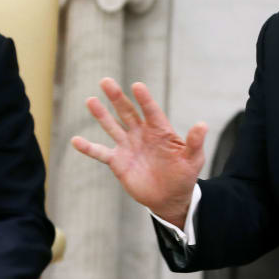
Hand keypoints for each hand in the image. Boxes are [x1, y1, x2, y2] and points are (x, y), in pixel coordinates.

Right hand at [71, 78, 206, 225]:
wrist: (170, 197)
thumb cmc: (183, 175)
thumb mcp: (193, 160)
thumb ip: (195, 143)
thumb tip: (203, 125)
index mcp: (160, 130)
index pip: (150, 111)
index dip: (144, 99)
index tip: (137, 86)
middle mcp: (141, 133)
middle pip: (127, 112)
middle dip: (117, 97)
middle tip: (106, 81)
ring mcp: (128, 146)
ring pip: (112, 126)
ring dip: (101, 114)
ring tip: (90, 100)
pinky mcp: (117, 162)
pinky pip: (100, 152)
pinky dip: (88, 147)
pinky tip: (76, 141)